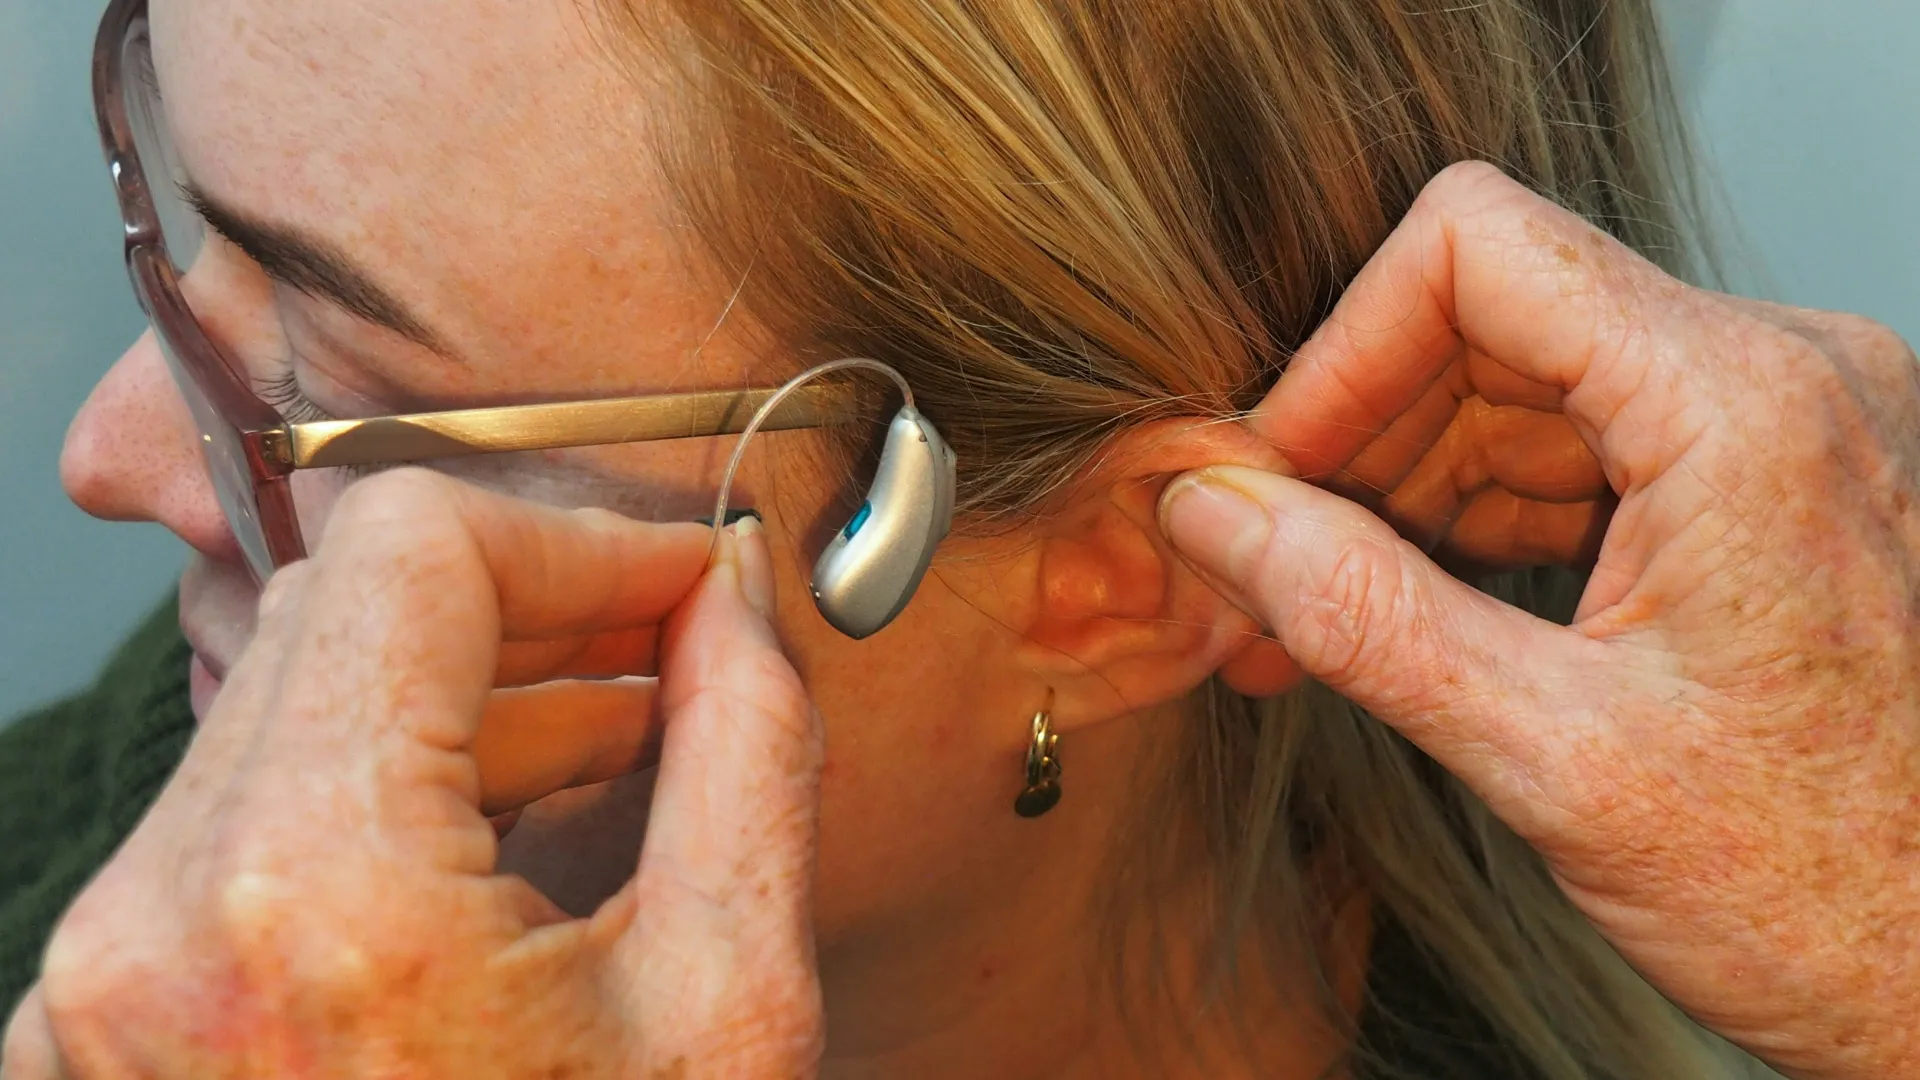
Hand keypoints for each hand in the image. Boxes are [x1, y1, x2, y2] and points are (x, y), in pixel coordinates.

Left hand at [2, 471, 823, 1077]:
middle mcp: (153, 922)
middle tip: (673, 645)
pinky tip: (506, 844)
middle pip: (338, 615)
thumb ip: (747, 754)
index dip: (581, 535)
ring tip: (617, 741)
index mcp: (314, 895)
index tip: (690, 584)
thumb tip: (741, 603)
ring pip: (285, 715)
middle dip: (531, 606)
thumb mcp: (728, 1010)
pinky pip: (239, 830)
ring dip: (461, 700)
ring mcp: (96, 989)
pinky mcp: (97, 1035)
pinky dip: (381, 797)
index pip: (413, 548)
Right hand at [1160, 162, 1919, 1079]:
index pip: (1475, 250)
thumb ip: (1364, 617)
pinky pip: (1588, 442)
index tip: (1269, 472)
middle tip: (1264, 569)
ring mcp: (1785, 422)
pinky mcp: (1773, 478)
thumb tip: (1216, 517)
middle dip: (1358, 441)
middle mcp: (1784, 376)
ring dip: (1407, 488)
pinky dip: (1485, 515)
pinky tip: (1417, 608)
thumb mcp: (1558, 759)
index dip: (1340, 351)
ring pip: (1527, 380)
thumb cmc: (1831, 894)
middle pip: (1492, 318)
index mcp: (1745, 407)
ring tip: (1320, 617)